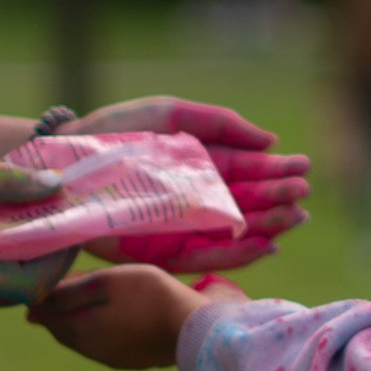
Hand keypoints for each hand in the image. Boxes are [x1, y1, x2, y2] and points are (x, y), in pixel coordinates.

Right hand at [0, 152, 76, 310]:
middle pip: (21, 288)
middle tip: (66, 209)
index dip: (60, 256)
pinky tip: (10, 212)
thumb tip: (55, 184)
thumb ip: (1, 181)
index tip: (75, 217)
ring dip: (27, 250)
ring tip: (44, 206)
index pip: (29, 285)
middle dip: (50, 252)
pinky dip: (4, 248)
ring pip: (3, 281)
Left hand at [29, 261, 200, 367]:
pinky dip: (94, 330)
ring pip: (81, 339)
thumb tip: (33, 304)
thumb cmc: (148, 296)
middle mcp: (89, 350)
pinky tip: (107, 318)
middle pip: (62, 330)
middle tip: (58, 291)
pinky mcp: (128, 361)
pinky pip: (100, 345)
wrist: (192, 328)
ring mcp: (110, 359)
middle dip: (56, 312)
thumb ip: (69, 293)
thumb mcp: (107, 282)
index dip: (39, 300)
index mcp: (79, 330)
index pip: (46, 317)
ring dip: (75, 322)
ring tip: (82, 301)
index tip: (40, 285)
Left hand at [74, 94, 310, 270]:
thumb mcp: (172, 114)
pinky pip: (207, 257)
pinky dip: (238, 254)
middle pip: (246, 203)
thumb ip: (221, 123)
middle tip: (303, 194)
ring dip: (267, 227)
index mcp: (200, 165)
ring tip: (293, 217)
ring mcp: (181, 227)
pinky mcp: (163, 252)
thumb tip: (271, 139)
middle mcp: (195, 199)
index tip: (303, 168)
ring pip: (234, 232)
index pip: (246, 171)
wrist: (66, 160)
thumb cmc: (117, 131)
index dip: (275, 171)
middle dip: (277, 200)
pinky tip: (266, 244)